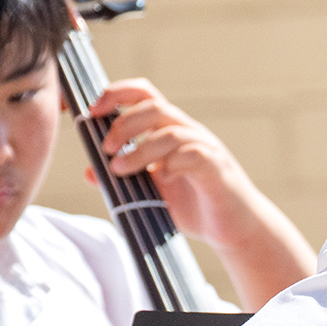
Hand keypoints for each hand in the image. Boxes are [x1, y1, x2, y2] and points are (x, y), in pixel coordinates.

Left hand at [79, 78, 315, 308]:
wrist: (236, 230)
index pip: (145, 95)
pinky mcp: (217, 169)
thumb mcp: (152, 193)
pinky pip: (194, 155)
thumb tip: (89, 172)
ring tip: (120, 170)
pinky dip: (172, 163)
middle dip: (123, 124)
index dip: (117, 94)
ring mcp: (205, 149)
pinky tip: (162, 179)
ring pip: (170, 132)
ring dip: (139, 149)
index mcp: (171, 131)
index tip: (93, 111)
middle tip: (106, 148)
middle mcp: (189, 133)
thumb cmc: (197, 207)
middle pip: (155, 107)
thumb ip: (125, 179)